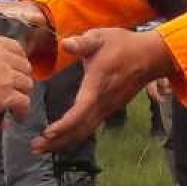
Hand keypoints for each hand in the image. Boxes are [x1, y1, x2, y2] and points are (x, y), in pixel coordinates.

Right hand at [0, 33, 33, 124]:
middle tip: (15, 86)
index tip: (14, 67)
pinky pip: (23, 102)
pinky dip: (22, 109)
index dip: (17, 59)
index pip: (15, 47)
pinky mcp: (7, 95)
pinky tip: (17, 115)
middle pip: (24, 66)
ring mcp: (7, 76)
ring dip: (22, 93)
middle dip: (21, 77)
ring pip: (26, 84)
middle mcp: (3, 57)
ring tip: (16, 102)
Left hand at [32, 28, 170, 153]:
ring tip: (43, 147)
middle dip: (58, 140)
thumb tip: (65, 44)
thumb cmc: (122, 45)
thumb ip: (82, 42)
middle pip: (80, 128)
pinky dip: (74, 135)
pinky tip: (62, 137)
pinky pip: (90, 127)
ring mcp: (107, 108)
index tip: (48, 133)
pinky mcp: (109, 109)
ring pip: (85, 131)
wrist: (150, 56)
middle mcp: (103, 102)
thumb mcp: (100, 37)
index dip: (65, 124)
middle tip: (36, 148)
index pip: (80, 110)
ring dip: (64, 141)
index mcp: (97, 84)